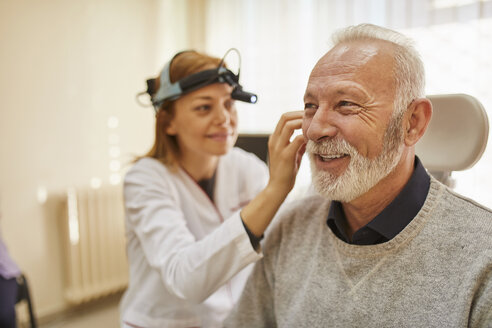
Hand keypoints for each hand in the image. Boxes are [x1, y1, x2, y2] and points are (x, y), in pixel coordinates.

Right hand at [240, 110, 304, 238]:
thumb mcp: (291, 154)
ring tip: (314, 127)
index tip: (309, 116)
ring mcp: (278, 147)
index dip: (297, 114)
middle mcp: (274, 140)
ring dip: (303, 122)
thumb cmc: (285, 172)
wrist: (277, 188)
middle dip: (300, 114)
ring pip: (289, 124)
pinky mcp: (285, 155)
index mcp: (274, 139)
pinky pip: (297, 139)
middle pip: (285, 117)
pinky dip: (306, 136)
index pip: (284, 118)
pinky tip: (313, 140)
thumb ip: (298, 144)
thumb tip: (309, 136)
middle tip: (314, 118)